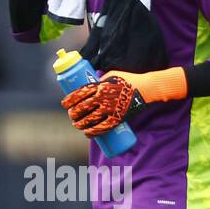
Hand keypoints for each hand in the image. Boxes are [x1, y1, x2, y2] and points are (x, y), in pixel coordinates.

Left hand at [61, 67, 188, 137]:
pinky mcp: (117, 118)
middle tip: (72, 115)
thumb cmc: (128, 80)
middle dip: (73, 113)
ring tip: (77, 125)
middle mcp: (102, 97)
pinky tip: (87, 134)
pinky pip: (101, 128)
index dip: (69, 100)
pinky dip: (92, 132)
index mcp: (100, 85)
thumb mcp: (111, 74)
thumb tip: (90, 86)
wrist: (145, 89)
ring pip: (89, 119)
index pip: (79, 93)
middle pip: (81, 108)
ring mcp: (109, 109)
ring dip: (80, 124)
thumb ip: (100, 80)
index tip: (64, 104)